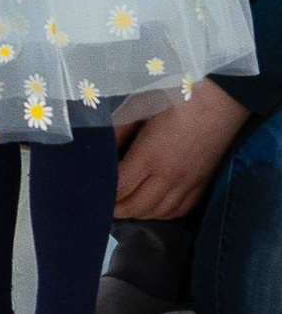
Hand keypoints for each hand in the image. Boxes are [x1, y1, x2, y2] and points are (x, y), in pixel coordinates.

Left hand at [115, 81, 250, 221]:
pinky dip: (163, 213)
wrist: (220, 103)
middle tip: (104, 206)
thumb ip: (118, 130)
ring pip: (160, 212)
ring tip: (124, 209)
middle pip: (139, 206)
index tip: (94, 192)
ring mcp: (188, 184)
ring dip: (140, 214)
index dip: (106, 194)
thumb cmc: (176, 99)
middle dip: (119, 209)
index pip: (121, 187)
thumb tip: (102, 148)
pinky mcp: (202, 185)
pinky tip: (153, 209)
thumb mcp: (139, 107)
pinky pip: (181, 209)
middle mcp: (170, 176)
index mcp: (150, 156)